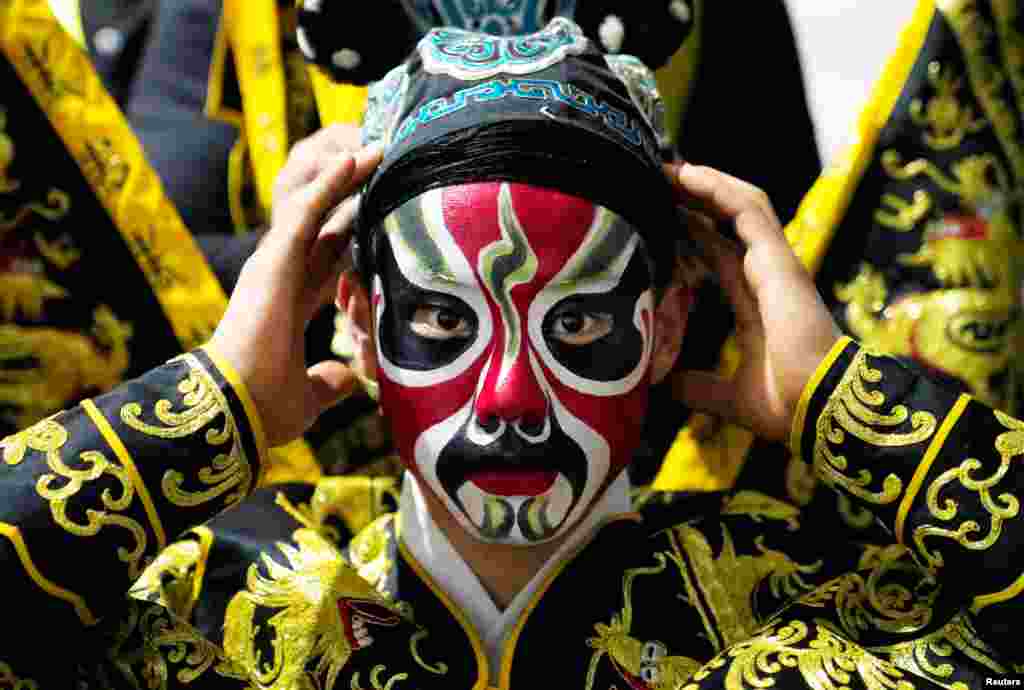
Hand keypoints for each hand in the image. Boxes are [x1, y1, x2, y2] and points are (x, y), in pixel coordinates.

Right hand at [208, 125, 381, 445]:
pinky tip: (358, 157)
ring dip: (345, 174)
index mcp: (288, 303)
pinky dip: (333, 183)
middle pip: (323, 221)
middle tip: (383, 161)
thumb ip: (328, 381)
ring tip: (377, 144)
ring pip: (315, 205)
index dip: (353, 233)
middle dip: (351, 193)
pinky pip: (308, 210)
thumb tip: (348, 377)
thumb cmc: (263, 408)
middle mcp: (279, 276)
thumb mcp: (309, 396)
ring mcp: (274, 263)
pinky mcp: (274, 259)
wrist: (236, 412)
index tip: (381, 212)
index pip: (326, 257)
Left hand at [668, 163, 841, 441]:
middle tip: (657, 179)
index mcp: (756, 302)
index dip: (694, 231)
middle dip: (695, 198)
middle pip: (728, 221)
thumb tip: (663, 386)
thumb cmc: (787, 405)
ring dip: (705, 184)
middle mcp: (767, 276)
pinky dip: (719, 189)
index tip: (662, 213)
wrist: (819, 408)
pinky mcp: (779, 260)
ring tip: (668, 168)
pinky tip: (689, 175)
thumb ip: (698, 387)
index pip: (720, 253)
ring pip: (741, 205)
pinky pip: (748, 211)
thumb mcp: (728, 396)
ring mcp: (776, 264)